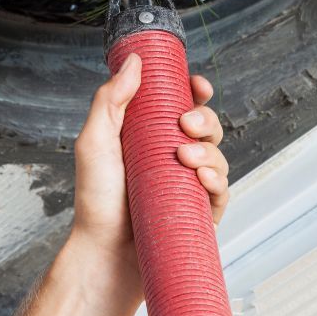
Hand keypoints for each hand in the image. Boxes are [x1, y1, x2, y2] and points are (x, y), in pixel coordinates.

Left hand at [68, 53, 230, 290]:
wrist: (104, 254)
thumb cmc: (95, 201)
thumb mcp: (95, 141)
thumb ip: (111, 99)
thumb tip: (134, 61)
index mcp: (148, 135)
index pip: (181, 104)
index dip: (195, 91)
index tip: (197, 85)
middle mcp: (170, 156)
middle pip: (205, 125)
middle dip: (204, 118)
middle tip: (185, 124)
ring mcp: (187, 184)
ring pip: (218, 154)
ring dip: (210, 149)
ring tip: (186, 158)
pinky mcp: (199, 212)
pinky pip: (222, 190)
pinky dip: (217, 179)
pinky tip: (202, 178)